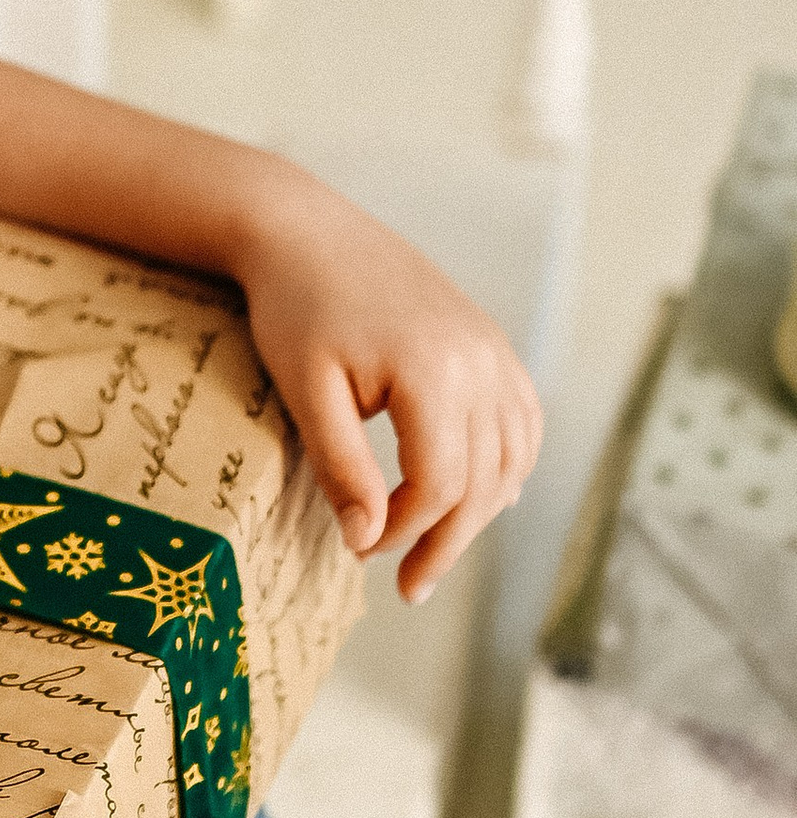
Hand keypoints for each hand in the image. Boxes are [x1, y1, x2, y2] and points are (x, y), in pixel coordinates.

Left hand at [240, 186, 541, 605]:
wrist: (305, 231)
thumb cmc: (294, 308)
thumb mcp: (306, 391)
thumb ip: (342, 467)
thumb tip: (369, 541)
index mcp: (433, 371)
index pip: (439, 484)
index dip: (405, 533)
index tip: (362, 552)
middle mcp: (479, 359)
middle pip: (483, 480)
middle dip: (446, 542)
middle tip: (408, 586)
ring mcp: (493, 347)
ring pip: (512, 456)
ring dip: (482, 510)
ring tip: (437, 547)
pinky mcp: (490, 340)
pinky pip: (522, 418)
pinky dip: (509, 463)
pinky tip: (483, 493)